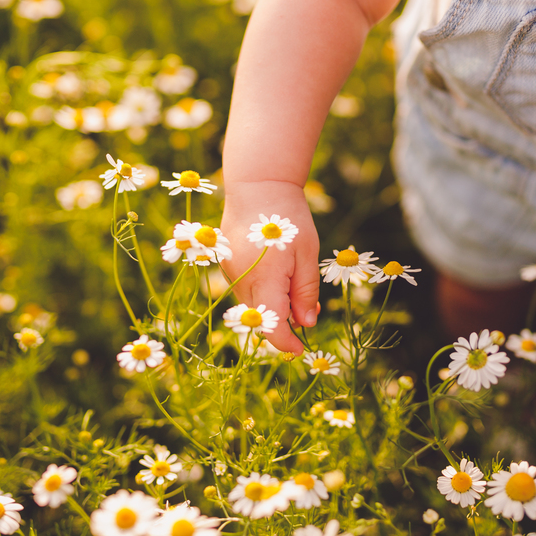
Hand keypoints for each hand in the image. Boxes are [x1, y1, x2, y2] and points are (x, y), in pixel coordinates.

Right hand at [220, 180, 320, 354]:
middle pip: (262, 319)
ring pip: (252, 305)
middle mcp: (242, 280)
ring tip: (293, 282)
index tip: (301, 350)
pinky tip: (276, 272)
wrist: (257, 185)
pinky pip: (246, 289)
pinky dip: (262, 291)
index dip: (287, 344)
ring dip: (273, 306)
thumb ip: (305, 291)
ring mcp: (231, 273)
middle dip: (284, 324)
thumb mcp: (307, 254)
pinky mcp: (227, 266)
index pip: (272, 327)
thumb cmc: (288, 217)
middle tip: (307, 310)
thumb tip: (306, 324)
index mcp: (265, 279)